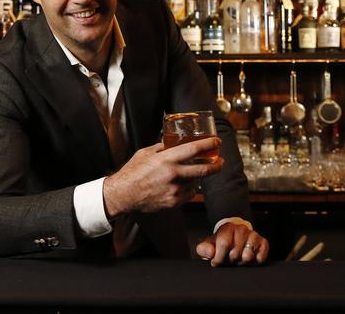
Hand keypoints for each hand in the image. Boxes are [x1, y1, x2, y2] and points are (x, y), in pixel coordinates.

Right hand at [103, 137, 223, 217]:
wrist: (123, 194)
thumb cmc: (132, 172)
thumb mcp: (145, 153)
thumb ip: (161, 148)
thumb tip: (172, 143)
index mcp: (166, 159)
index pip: (194, 149)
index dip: (208, 144)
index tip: (216, 141)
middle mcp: (173, 174)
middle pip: (204, 169)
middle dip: (217, 165)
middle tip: (221, 161)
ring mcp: (174, 190)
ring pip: (196, 182)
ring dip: (198, 177)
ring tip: (192, 173)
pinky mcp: (173, 202)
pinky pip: (189, 194)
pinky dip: (189, 189)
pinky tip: (183, 185)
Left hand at [196, 222, 268, 266]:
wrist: (234, 240)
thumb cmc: (220, 244)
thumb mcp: (208, 245)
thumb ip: (204, 249)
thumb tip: (210, 253)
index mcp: (228, 227)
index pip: (224, 244)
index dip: (219, 257)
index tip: (216, 262)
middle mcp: (242, 229)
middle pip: (236, 252)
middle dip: (230, 260)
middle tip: (229, 259)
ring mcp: (253, 235)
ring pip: (248, 254)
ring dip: (242, 261)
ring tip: (239, 259)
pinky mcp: (263, 242)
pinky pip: (261, 254)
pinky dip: (256, 260)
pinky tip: (251, 259)